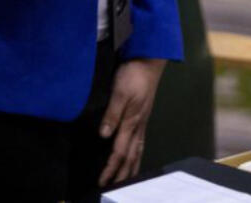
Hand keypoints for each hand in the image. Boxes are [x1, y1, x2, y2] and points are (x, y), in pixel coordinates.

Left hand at [98, 58, 166, 185]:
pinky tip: (135, 154)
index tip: (102, 181)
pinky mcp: (142, 115)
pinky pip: (140, 141)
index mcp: (131, 122)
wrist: (148, 60)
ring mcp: (142, 120)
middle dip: (122, 174)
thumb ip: (112, 114)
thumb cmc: (133, 75)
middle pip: (131, 156)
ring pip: (137, 150)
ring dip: (131, 166)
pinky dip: (137, 153)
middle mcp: (138, 125)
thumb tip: (104, 135)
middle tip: (113, 188)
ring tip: (127, 179)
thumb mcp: (119, 92)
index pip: (120, 151)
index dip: (111, 167)